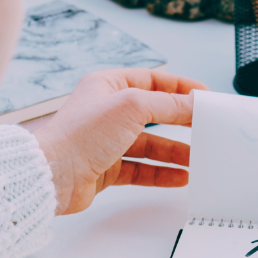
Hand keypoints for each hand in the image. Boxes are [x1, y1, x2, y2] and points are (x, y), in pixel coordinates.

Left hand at [23, 69, 205, 213]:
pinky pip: (141, 169)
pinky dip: (161, 172)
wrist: (51, 174)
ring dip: (175, 152)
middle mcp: (107, 112)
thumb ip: (169, 104)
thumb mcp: (132, 107)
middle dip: (181, 122)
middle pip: (154, 114)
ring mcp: (106, 141)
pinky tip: (180, 177)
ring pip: (150, 144)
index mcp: (108, 86)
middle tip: (206, 128)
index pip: (152, 81)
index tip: (203, 96)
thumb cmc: (80, 134)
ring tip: (198, 158)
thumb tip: (196, 103)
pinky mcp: (106, 168)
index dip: (179, 87)